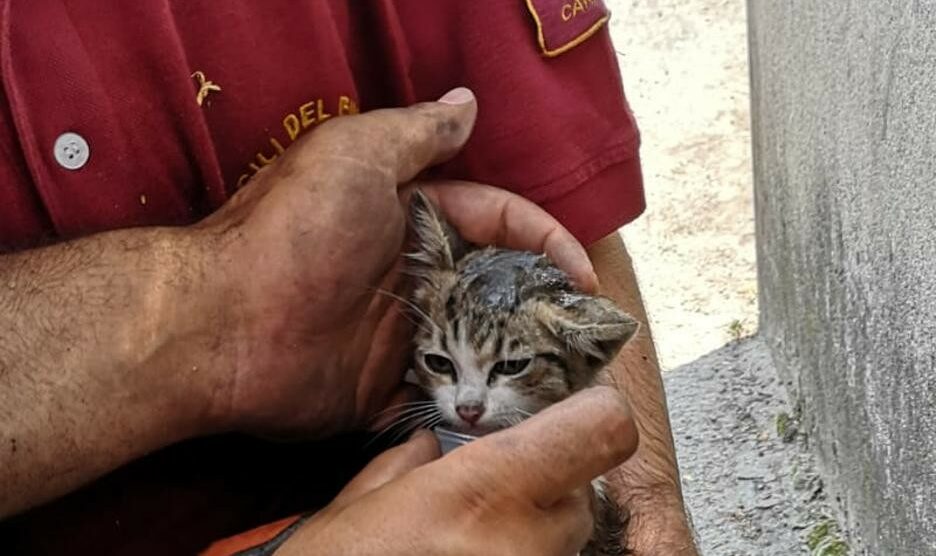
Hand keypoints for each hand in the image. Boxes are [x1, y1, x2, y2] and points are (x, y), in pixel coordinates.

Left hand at [173, 87, 598, 436]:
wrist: (221, 327)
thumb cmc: (292, 232)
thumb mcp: (355, 156)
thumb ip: (416, 133)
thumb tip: (467, 102)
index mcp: (410, 215)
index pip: (498, 221)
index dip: (546, 241)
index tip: (584, 278)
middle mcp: (411, 272)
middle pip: (495, 285)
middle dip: (543, 306)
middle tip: (588, 338)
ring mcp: (398, 333)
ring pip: (478, 343)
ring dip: (521, 359)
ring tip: (571, 383)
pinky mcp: (384, 388)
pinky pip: (445, 393)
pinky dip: (481, 401)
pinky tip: (520, 414)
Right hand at [274, 386, 637, 555]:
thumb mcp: (357, 508)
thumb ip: (406, 463)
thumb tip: (430, 447)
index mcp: (487, 491)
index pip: (602, 429)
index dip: (592, 410)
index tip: (567, 406)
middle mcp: (528, 543)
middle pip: (583, 491)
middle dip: (546, 482)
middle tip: (492, 491)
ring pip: (567, 540)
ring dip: (533, 529)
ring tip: (469, 540)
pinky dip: (518, 555)